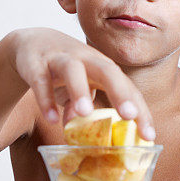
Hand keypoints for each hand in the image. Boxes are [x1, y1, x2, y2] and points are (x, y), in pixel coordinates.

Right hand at [8, 28, 155, 140]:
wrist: (31, 43)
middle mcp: (85, 59)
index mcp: (103, 67)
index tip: (149, 135)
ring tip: (84, 113)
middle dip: (120, 92)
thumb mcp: (83, 86)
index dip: (140, 110)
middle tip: (129, 115)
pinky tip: (51, 118)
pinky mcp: (35, 63)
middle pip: (107, 71)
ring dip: (79, 90)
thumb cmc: (66, 68)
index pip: (127, 87)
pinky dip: (45, 99)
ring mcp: (60, 59)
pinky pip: (41, 80)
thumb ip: (89, 110)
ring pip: (72, 70)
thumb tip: (89, 137)